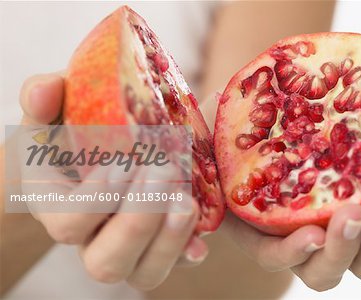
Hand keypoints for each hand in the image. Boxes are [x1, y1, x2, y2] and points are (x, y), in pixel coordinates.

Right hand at [18, 73, 208, 289]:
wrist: (99, 145)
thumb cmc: (73, 128)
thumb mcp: (54, 107)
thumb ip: (42, 97)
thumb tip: (47, 91)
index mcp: (56, 205)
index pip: (67, 222)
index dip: (95, 200)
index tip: (124, 161)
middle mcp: (90, 237)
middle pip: (105, 261)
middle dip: (138, 221)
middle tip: (164, 171)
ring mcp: (126, 247)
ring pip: (143, 274)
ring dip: (168, 241)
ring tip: (187, 201)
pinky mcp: (157, 246)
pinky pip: (172, 265)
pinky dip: (188, 252)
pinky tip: (202, 239)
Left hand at [221, 33, 360, 290]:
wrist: (227, 126)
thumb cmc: (285, 114)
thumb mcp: (319, 87)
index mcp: (354, 204)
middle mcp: (327, 230)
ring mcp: (292, 241)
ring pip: (328, 271)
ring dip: (345, 249)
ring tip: (349, 214)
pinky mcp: (254, 240)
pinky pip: (277, 259)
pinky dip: (296, 252)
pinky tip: (308, 232)